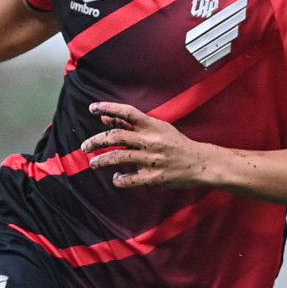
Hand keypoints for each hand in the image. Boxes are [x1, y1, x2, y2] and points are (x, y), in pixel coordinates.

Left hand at [81, 102, 219, 190]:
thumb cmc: (176, 144)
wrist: (200, 163)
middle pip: (117, 137)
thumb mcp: (157, 129)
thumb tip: (105, 119)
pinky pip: (130, 179)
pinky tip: (116, 178)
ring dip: (102, 160)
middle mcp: (151, 140)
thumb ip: (131, 125)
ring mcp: (152, 159)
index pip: (127, 112)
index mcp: (153, 125)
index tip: (92, 108)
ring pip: (119, 158)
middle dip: (97, 141)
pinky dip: (119, 179)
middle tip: (85, 146)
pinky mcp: (154, 177)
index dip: (108, 108)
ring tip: (93, 163)